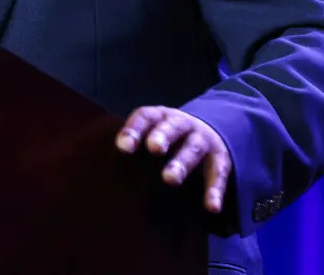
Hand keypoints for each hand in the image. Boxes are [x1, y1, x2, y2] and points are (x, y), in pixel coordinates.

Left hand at [116, 106, 231, 213]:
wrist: (210, 131)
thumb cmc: (167, 137)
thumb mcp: (152, 132)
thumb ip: (134, 143)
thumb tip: (103, 166)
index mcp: (161, 116)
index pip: (145, 117)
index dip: (134, 129)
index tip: (123, 147)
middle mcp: (183, 124)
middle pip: (172, 128)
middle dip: (162, 136)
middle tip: (154, 148)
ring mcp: (203, 140)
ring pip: (193, 149)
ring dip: (182, 163)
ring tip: (169, 179)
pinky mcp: (220, 159)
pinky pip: (218, 174)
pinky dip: (215, 190)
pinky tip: (210, 207)